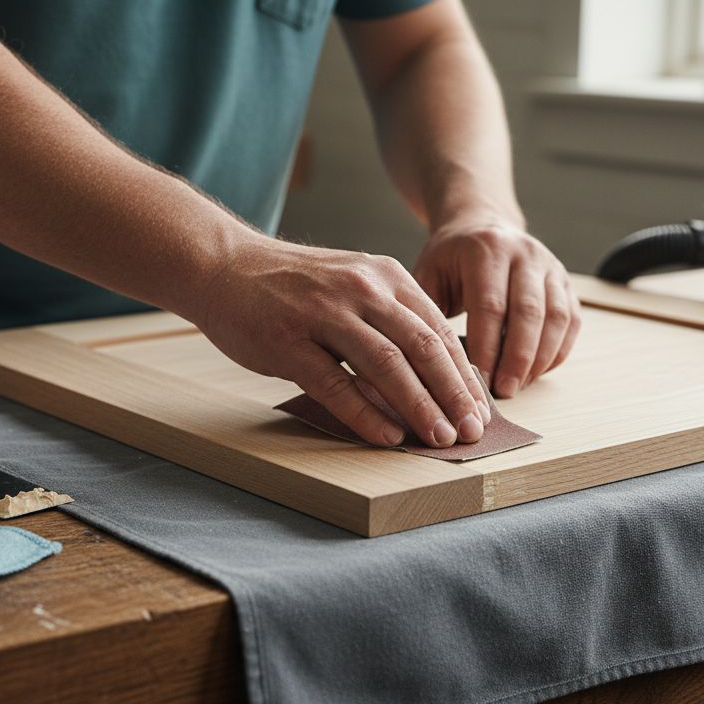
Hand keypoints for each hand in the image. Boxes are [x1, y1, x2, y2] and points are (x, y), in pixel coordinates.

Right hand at [195, 237, 490, 447]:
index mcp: (383, 276)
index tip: (480, 411)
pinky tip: (386, 436)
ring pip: (386, 365)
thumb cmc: (291, 287)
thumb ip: (389, 321)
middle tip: (471, 431)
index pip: (437, 331)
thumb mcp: (351, 285)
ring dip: (419, 406)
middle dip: (453, 394)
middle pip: (422, 347)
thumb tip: (432, 379)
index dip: (464, 375)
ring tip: (438, 437)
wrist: (224, 265)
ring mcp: (323, 314)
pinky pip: (335, 384)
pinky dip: (365, 414)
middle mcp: (360, 290)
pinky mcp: (288, 341)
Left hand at [413, 224, 580, 397]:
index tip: (478, 382)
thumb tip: (436, 362)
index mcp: (486, 249)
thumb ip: (430, 312)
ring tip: (520, 386)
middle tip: (504, 391)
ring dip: (540, 358)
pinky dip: (557, 351)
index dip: (487, 348)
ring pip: (556, 318)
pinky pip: (571, 321)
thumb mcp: (428, 274)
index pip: (490, 305)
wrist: (480, 227)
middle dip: (517, 359)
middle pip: (529, 313)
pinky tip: (537, 373)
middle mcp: (524, 253)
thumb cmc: (450, 260)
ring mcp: (550, 266)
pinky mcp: (565, 282)